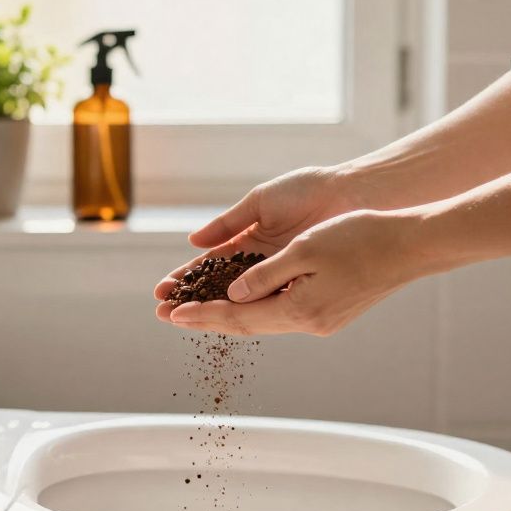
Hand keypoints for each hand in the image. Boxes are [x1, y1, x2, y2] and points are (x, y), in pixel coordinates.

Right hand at [153, 166, 359, 321]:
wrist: (349, 194)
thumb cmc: (307, 191)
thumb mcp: (260, 203)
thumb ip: (229, 224)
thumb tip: (193, 241)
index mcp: (249, 241)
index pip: (210, 266)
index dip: (185, 278)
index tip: (161, 291)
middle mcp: (262, 263)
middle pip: (219, 288)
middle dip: (191, 300)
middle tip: (162, 313)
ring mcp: (280, 276)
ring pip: (239, 299)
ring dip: (210, 310)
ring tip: (181, 319)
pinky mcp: (300, 284)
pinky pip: (268, 301)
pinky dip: (245, 309)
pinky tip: (220, 318)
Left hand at [168, 210, 426, 335]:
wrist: (412, 246)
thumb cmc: (361, 238)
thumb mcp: (305, 249)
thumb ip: (265, 274)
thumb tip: (233, 296)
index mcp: (299, 309)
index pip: (237, 317)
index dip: (202, 315)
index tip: (171, 314)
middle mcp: (309, 323)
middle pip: (246, 326)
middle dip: (207, 319)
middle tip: (171, 315)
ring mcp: (322, 321)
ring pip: (264, 321)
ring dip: (230, 315)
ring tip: (199, 309)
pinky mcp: (331, 313)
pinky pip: (282, 314)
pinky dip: (256, 309)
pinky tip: (244, 303)